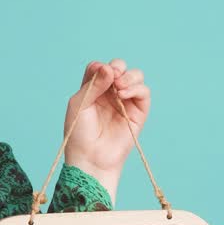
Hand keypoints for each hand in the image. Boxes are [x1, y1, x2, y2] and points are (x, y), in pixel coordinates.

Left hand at [62, 58, 151, 178]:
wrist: (91, 158)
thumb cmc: (79, 133)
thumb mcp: (80, 104)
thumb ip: (94, 84)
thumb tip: (109, 68)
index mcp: (94, 90)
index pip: (101, 68)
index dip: (101, 66)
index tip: (98, 71)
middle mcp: (110, 93)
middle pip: (120, 68)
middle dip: (118, 66)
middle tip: (113, 75)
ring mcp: (125, 102)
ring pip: (135, 76)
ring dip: (129, 76)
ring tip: (119, 86)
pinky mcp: (138, 113)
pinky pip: (144, 92)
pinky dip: (136, 88)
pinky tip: (123, 94)